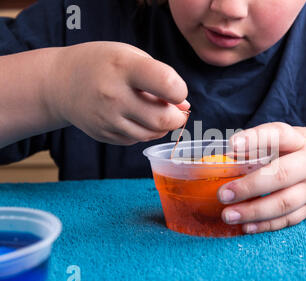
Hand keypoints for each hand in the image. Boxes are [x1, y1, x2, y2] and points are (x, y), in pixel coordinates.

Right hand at [47, 41, 189, 144]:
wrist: (60, 82)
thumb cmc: (104, 64)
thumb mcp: (132, 57)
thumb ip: (161, 78)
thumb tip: (184, 106)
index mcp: (124, 68)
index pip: (167, 84)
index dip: (180, 90)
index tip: (176, 90)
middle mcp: (114, 95)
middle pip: (162, 119)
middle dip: (178, 117)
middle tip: (178, 111)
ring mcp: (106, 119)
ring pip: (151, 134)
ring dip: (163, 126)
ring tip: (157, 112)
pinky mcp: (103, 134)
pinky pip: (136, 140)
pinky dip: (144, 131)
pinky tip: (136, 117)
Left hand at [218, 122, 305, 233]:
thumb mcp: (297, 136)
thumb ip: (269, 143)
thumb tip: (231, 154)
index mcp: (303, 141)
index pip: (279, 135)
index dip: (255, 139)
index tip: (232, 145)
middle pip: (281, 175)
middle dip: (250, 186)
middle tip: (223, 194)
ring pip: (284, 203)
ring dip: (254, 211)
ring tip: (228, 215)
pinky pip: (290, 219)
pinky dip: (267, 225)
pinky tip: (246, 227)